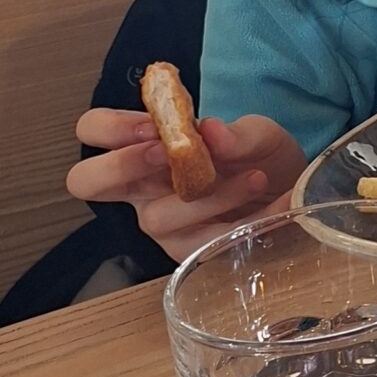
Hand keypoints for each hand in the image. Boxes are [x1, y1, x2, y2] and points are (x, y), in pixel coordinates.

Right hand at [67, 111, 307, 263]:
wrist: (291, 188)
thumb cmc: (260, 155)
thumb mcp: (259, 134)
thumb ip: (237, 132)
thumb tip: (212, 131)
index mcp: (145, 145)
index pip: (94, 128)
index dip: (111, 127)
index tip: (151, 125)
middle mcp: (141, 185)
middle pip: (85, 180)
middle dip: (121, 165)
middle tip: (167, 154)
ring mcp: (159, 220)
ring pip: (153, 217)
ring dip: (203, 198)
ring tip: (253, 178)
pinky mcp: (185, 251)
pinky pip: (195, 242)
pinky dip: (233, 221)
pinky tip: (264, 203)